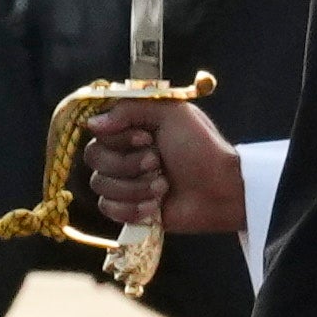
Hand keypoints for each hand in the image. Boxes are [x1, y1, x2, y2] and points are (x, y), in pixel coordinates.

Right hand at [79, 98, 240, 241]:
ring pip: (100, 185)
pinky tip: (155, 206)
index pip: (98, 134)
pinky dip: (131, 208)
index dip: (119, 139)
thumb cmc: (203, 148)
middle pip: (95, 159)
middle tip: (158, 164)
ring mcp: (125, 182)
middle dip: (129, 164)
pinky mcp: (130, 208)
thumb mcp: (173, 113)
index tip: (147, 139)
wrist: (224, 189)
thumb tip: (93, 123)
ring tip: (164, 186)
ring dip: (136, 187)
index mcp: (131, 130)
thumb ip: (131, 108)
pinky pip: (108, 208)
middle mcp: (123, 154)